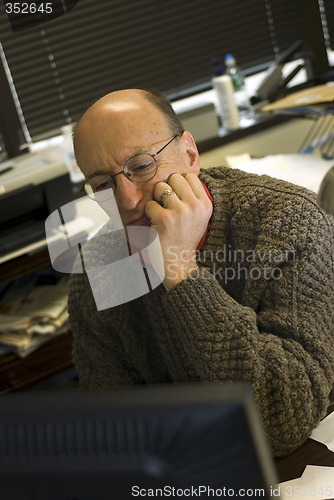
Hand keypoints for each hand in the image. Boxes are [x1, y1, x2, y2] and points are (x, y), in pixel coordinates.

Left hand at [145, 173, 212, 289]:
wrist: (178, 264)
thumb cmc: (184, 240)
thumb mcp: (198, 218)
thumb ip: (193, 197)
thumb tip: (181, 176)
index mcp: (206, 205)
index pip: (190, 176)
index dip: (179, 184)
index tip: (176, 196)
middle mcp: (196, 206)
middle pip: (175, 178)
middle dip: (167, 188)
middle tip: (166, 204)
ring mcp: (181, 211)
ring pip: (161, 187)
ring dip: (156, 199)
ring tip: (161, 213)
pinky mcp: (165, 219)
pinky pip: (150, 204)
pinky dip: (149, 213)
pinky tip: (155, 224)